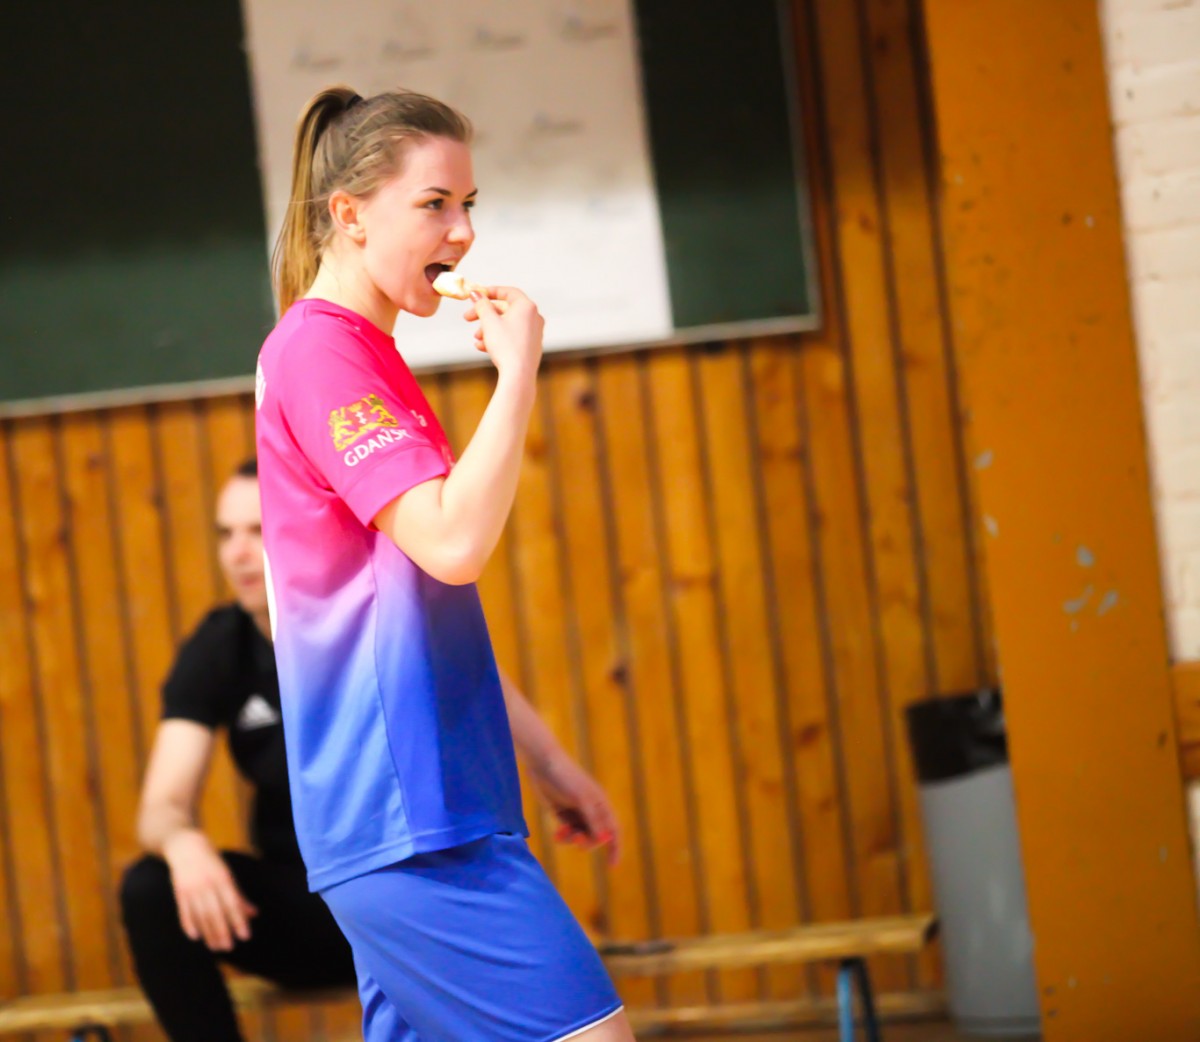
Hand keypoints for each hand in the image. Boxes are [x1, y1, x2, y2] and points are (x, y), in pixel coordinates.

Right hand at [161, 829, 256, 950]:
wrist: (186, 847)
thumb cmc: (212, 862)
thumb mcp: (227, 875)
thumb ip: (239, 895)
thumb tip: (253, 914)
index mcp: (223, 878)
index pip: (233, 904)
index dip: (239, 921)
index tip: (245, 936)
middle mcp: (207, 884)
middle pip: (216, 912)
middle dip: (223, 931)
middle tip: (229, 947)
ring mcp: (192, 888)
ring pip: (201, 915)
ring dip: (208, 932)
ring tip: (215, 946)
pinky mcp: (179, 892)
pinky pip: (184, 912)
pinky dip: (189, 925)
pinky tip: (196, 937)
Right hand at [464, 287, 543, 375]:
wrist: (518, 375)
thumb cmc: (506, 346)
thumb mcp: (489, 321)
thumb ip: (482, 305)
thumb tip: (476, 294)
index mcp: (527, 306)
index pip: (508, 292)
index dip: (490, 291)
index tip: (476, 295)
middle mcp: (534, 317)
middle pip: (505, 309)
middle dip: (484, 314)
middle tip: (467, 318)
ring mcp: (534, 333)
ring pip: (507, 325)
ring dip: (489, 329)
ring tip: (476, 338)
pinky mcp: (531, 346)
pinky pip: (512, 337)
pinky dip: (498, 339)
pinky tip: (483, 347)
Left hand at [526, 755, 620, 866]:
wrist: (543, 763)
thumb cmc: (566, 778)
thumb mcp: (582, 800)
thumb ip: (593, 820)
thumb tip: (604, 840)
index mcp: (601, 804)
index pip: (614, 830)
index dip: (615, 848)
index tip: (612, 866)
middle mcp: (591, 809)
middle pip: (595, 835)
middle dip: (587, 841)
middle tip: (575, 838)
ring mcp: (576, 811)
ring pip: (580, 835)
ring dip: (572, 839)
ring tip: (561, 835)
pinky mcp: (561, 811)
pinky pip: (567, 830)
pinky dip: (563, 836)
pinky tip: (557, 835)